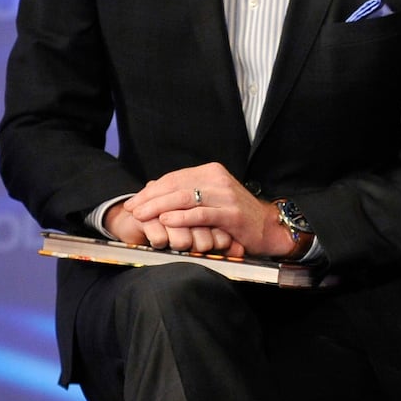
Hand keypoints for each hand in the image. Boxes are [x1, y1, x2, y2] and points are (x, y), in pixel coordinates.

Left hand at [123, 163, 274, 256]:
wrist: (268, 228)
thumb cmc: (235, 216)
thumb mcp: (211, 199)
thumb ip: (187, 194)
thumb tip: (154, 192)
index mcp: (211, 172)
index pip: (174, 178)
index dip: (151, 190)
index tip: (133, 202)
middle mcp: (218, 179)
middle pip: (176, 186)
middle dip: (150, 198)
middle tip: (132, 209)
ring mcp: (226, 195)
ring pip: (185, 198)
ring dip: (159, 207)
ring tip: (142, 216)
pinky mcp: (231, 214)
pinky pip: (201, 214)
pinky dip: (181, 217)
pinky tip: (166, 221)